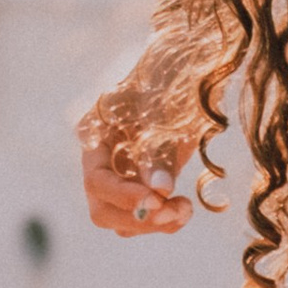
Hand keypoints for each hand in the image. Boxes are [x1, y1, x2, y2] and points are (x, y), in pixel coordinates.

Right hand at [77, 39, 206, 239]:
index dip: (123, 196)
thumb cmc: (172, 78)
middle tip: (173, 210)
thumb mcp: (163, 110)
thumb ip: (157, 152)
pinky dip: (164, 220)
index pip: (97, 180)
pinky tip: (184, 210)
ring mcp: (122, 174)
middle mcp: (102, 160)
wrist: (192, 65)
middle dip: (138, 215)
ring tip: (184, 209)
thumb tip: (159, 191)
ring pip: (124, 219)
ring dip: (153, 223)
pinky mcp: (145, 184)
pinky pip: (146, 215)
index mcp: (95, 135)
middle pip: (103, 208)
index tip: (155, 200)